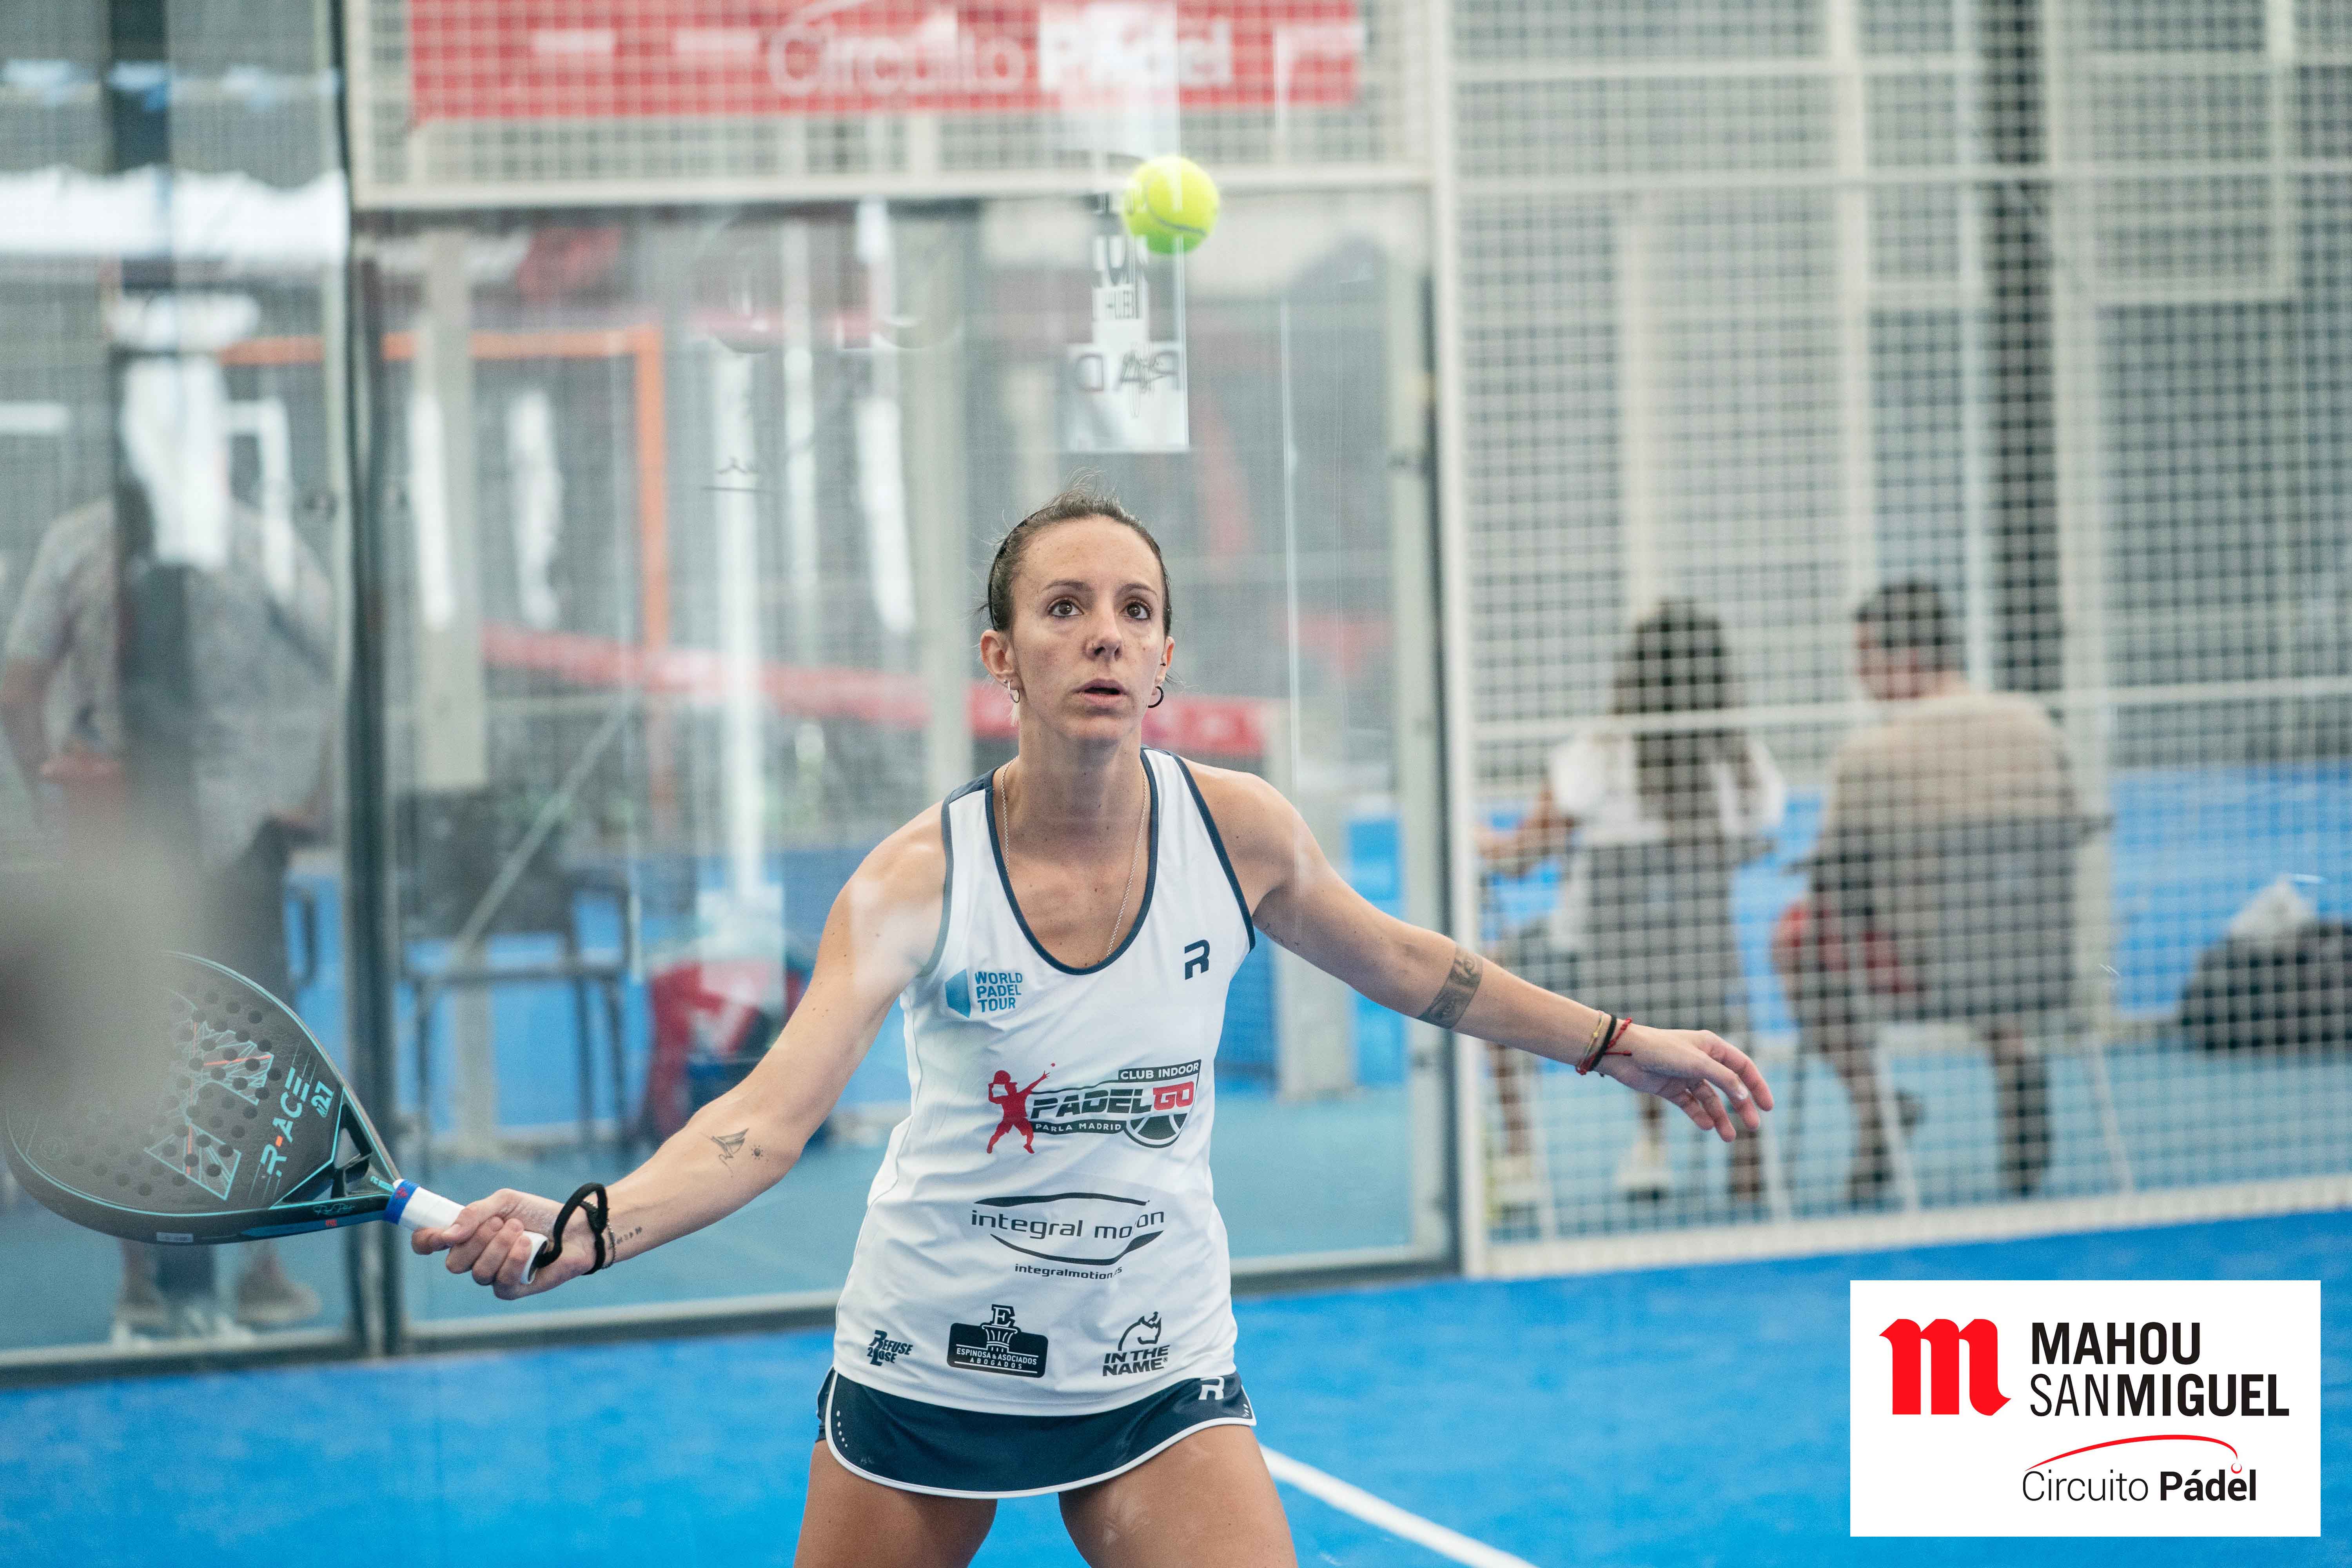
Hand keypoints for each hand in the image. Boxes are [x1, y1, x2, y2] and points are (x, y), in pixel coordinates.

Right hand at [408, 1187, 590, 1300]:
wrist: (574, 1227)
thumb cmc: (537, 1213)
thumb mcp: (505, 1202)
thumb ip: (474, 1213)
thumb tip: (449, 1234)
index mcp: (466, 1235)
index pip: (428, 1244)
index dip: (427, 1241)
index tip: (442, 1234)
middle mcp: (474, 1258)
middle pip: (453, 1262)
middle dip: (477, 1240)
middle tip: (501, 1222)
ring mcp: (492, 1276)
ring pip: (478, 1272)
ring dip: (500, 1246)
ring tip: (521, 1230)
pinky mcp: (512, 1289)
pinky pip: (501, 1282)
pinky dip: (515, 1260)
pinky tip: (528, 1245)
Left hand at [1596, 1025, 1773, 1141]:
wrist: (1625, 1055)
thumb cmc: (1661, 1051)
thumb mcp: (1698, 1063)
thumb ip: (1724, 1079)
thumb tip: (1745, 1096)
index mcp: (1711, 1047)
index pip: (1743, 1067)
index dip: (1757, 1086)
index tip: (1768, 1107)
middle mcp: (1701, 1060)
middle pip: (1729, 1086)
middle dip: (1742, 1106)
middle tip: (1754, 1127)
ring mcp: (1686, 1075)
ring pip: (1710, 1099)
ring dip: (1720, 1117)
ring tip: (1728, 1137)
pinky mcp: (1671, 1088)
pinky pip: (1690, 1105)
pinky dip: (1699, 1116)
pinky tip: (1706, 1127)